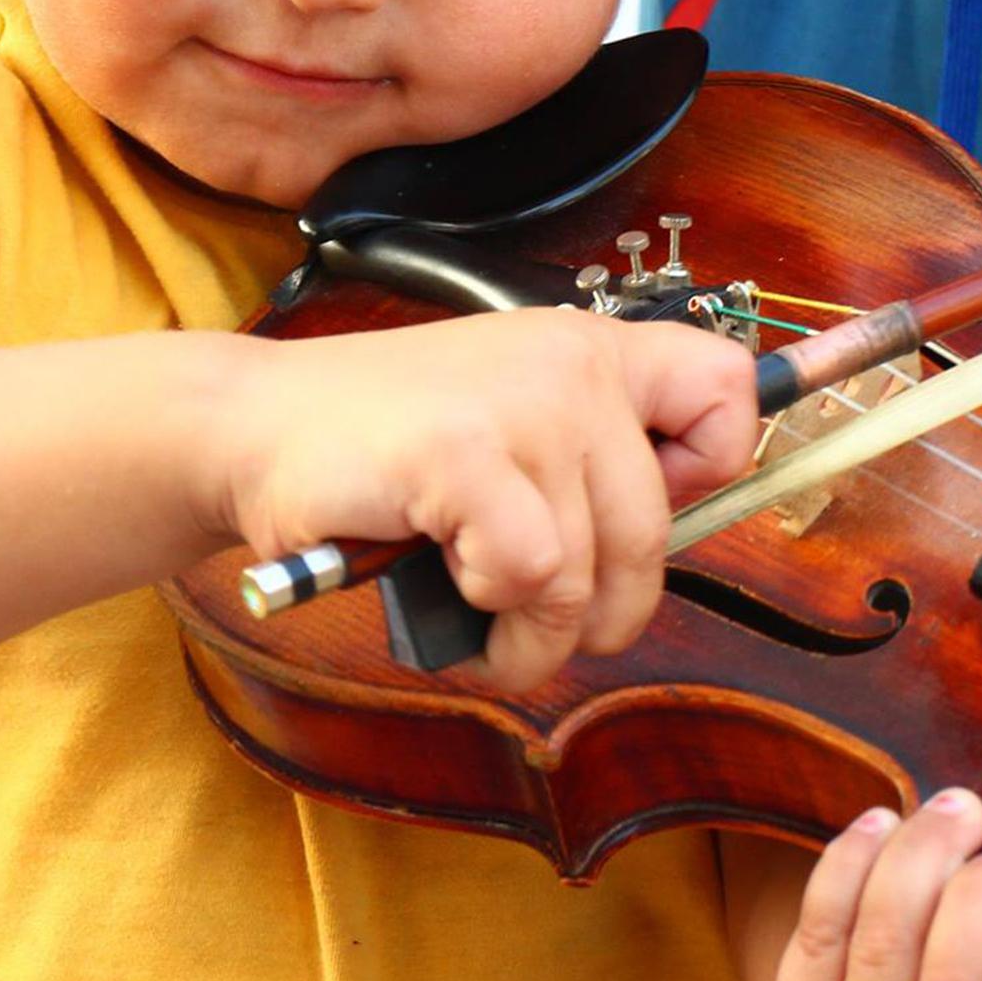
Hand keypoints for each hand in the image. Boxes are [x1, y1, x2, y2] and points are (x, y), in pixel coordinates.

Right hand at [214, 308, 756, 691]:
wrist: (253, 429)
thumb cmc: (383, 445)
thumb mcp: (510, 419)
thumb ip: (596, 455)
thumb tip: (689, 520)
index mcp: (591, 349)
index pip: (728, 392)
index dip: (708, 470)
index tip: (652, 504)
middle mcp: (570, 365)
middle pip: (655, 532)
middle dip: (602, 611)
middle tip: (539, 619)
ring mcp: (521, 407)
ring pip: (587, 572)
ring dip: (533, 632)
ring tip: (477, 613)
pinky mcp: (465, 455)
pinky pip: (529, 575)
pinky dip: (484, 607)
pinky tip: (441, 574)